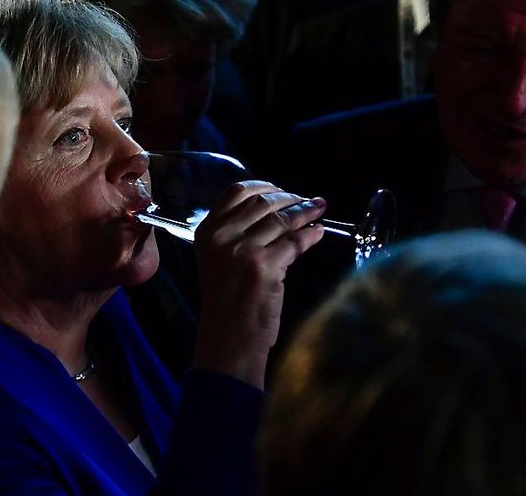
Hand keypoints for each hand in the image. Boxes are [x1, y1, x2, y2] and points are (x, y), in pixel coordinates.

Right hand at [191, 180, 325, 388]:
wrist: (228, 339)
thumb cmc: (225, 303)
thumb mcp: (217, 260)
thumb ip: (235, 233)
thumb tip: (274, 209)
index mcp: (206, 232)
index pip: (236, 191)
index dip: (264, 185)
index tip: (281, 189)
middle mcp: (222, 236)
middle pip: (263, 202)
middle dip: (290, 198)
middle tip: (308, 200)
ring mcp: (243, 250)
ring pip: (282, 219)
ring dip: (305, 211)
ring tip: (318, 210)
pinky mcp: (265, 266)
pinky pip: (295, 241)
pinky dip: (311, 235)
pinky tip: (318, 232)